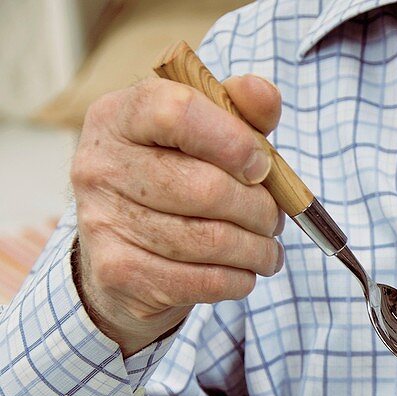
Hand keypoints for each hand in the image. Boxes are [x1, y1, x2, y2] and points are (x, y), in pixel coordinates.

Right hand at [70, 74, 284, 355]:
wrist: (125, 252)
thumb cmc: (177, 179)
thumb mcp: (206, 135)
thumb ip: (239, 110)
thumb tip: (264, 93)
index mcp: (119, 116)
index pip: (177, 112)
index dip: (234, 140)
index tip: (261, 164)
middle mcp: (100, 165)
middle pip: (207, 188)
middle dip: (260, 209)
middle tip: (274, 219)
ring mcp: (102, 221)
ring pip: (212, 240)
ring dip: (258, 249)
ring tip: (268, 249)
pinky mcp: (118, 272)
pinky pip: (203, 281)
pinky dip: (240, 279)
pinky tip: (246, 272)